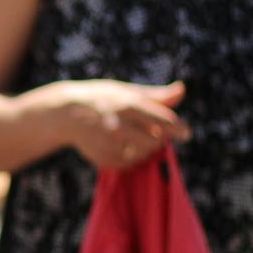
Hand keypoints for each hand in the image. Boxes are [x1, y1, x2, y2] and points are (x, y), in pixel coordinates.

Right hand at [58, 79, 191, 169]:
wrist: (65, 113)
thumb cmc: (102, 98)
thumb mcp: (126, 91)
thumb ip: (156, 95)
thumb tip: (182, 89)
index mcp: (127, 105)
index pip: (161, 120)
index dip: (177, 128)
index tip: (186, 134)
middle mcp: (118, 125)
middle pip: (154, 141)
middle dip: (158, 139)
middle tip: (154, 134)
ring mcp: (108, 143)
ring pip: (142, 155)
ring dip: (145, 149)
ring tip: (135, 138)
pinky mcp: (101, 157)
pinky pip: (127, 164)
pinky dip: (129, 157)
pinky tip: (121, 146)